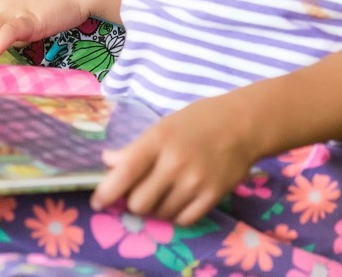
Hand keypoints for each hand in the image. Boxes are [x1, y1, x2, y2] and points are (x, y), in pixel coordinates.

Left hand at [91, 96, 259, 225]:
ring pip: (160, 214)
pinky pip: (183, 220)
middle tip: (142, 191)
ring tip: (166, 192)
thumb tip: (108, 162)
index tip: (98, 201)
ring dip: (158, 208)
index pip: (124, 173)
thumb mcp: (164, 126)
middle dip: (136, 201)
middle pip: (139, 203)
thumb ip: (136, 148)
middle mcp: (175, 163)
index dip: (107, 192)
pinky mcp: (212, 195)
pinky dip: (177, 214)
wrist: (243, 124)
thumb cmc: (198, 121)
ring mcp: (195, 181)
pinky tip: (180, 200)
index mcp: (158, 140)